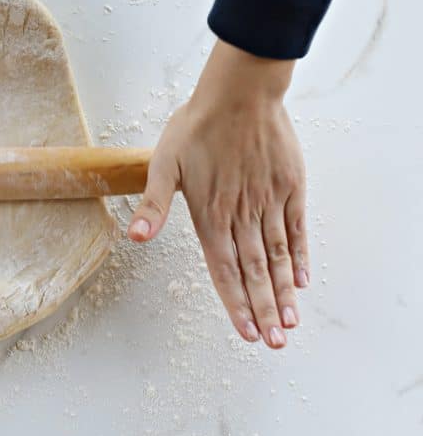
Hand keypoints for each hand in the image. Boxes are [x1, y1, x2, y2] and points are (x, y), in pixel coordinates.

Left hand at [127, 40, 308, 348]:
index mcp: (210, 215)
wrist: (240, 92)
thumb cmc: (196, 126)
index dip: (235, 303)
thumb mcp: (163, 164)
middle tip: (274, 343)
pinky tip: (302, 280)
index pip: (223, 270)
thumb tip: (134, 237)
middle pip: (254, 272)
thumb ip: (153, 205)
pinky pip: (297, 228)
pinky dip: (299, 255)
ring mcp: (268, 202)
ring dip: (283, 292)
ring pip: (277, 257)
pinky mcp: (289, 187)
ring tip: (290, 323)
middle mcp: (241, 215)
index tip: (246, 332)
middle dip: (263, 310)